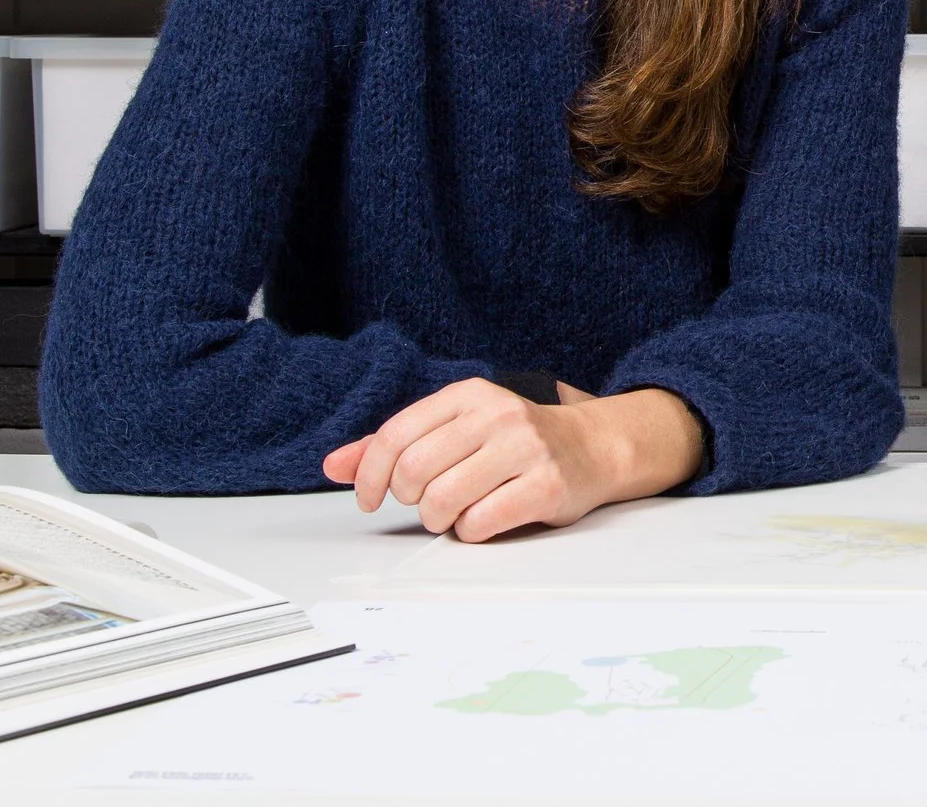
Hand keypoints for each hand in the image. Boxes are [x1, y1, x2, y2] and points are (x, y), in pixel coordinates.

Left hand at [322, 379, 702, 542]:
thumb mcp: (457, 428)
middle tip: (426, 503)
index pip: (396, 435)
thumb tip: (333, 465)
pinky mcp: (546, 484)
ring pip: (442, 500)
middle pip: (415, 471)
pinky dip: (472, 531)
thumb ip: (395, 445)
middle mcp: (498, 414)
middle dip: (410, 500)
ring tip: (455, 514)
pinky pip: (479, 523)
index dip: (370, 475)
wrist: (593, 447)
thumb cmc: (516, 441)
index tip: (370, 497)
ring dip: (439, 520)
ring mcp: (526, 448)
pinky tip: (487, 518)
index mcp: (470, 394)